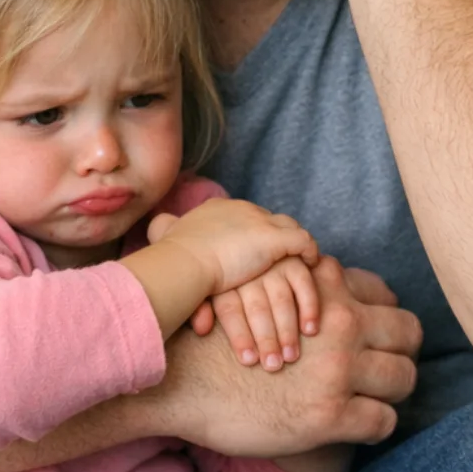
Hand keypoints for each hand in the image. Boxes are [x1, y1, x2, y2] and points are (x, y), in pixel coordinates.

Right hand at [146, 199, 317, 296]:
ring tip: (304, 261)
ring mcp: (260, 223)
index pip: (248, 216)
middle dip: (280, 236)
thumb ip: (165, 227)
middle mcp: (243, 210)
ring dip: (297, 247)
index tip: (259, 249)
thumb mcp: (164, 232)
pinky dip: (309, 251)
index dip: (256, 231)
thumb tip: (159, 225)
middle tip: (287, 254)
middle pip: (271, 219)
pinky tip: (312, 263)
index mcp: (220, 208)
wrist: (182, 262)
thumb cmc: (171, 255)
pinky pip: (302, 241)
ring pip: (290, 229)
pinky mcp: (273, 240)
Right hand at [164, 257, 421, 457]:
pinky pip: (383, 422)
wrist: (184, 379)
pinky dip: (377, 426)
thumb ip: (300, 281)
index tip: (378, 333)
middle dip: (403, 351)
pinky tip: (362, 426)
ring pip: (404, 378)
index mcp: (327, 290)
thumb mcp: (261, 284)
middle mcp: (342, 326)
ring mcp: (340, 372)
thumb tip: (324, 268)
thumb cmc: (216, 334)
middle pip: (409, 333)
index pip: (386, 296)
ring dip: (394, 389)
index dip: (386, 316)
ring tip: (378, 397)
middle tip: (389, 366)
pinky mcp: (331, 416)